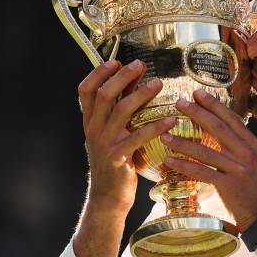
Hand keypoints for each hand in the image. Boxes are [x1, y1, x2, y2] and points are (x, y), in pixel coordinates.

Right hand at [78, 59, 175, 213]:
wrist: (109, 196)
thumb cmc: (117, 159)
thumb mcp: (113, 132)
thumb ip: (122, 107)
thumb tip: (135, 78)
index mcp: (90, 121)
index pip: (85, 91)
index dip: (98, 73)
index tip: (115, 60)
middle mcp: (94, 129)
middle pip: (103, 95)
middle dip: (122, 77)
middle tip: (140, 65)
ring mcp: (104, 143)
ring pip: (121, 111)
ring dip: (141, 94)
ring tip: (158, 83)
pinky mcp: (118, 157)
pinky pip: (138, 137)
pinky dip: (155, 126)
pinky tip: (171, 119)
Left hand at [161, 88, 256, 231]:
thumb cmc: (254, 185)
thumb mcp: (252, 159)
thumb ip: (238, 143)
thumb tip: (218, 126)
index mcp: (252, 143)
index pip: (232, 118)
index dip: (214, 105)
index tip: (197, 93)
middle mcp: (247, 153)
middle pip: (219, 128)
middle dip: (197, 113)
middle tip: (179, 102)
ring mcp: (238, 169)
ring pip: (206, 151)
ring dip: (183, 142)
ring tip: (165, 134)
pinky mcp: (229, 185)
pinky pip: (203, 172)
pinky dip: (184, 165)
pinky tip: (169, 160)